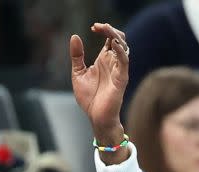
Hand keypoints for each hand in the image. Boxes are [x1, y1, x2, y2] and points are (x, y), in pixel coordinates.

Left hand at [70, 23, 128, 138]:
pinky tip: (114, 44)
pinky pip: (124, 62)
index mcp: (104, 60)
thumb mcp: (78, 73)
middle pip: (118, 39)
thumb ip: (77, 56)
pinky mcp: (122, 79)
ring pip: (123, 47)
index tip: (93, 27)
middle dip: (110, 30)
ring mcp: (119, 70)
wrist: (96, 117)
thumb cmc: (89, 98)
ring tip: (106, 29)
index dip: (104, 30)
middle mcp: (113, 63)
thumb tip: (75, 36)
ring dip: (115, 36)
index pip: (109, 38)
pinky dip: (121, 52)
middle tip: (97, 26)